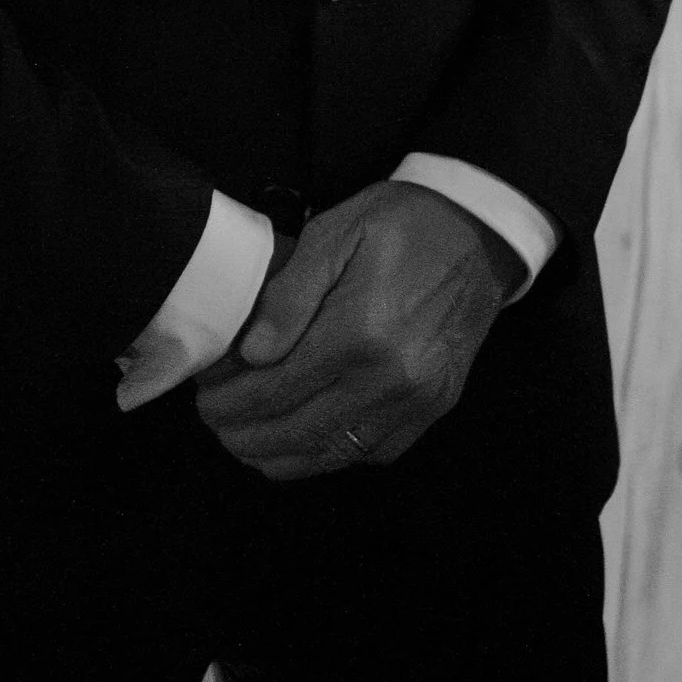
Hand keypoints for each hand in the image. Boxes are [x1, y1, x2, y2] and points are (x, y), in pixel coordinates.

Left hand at [193, 184, 523, 481]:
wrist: (479, 233)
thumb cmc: (400, 225)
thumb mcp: (334, 233)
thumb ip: (289, 295)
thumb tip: (251, 352)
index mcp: (361, 332)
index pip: (275, 388)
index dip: (230, 400)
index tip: (203, 396)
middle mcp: (392, 379)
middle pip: (298, 429)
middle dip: (243, 433)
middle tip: (213, 421)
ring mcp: (418, 401)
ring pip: (333, 452)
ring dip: (280, 454)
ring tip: (242, 442)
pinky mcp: (434, 410)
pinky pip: (371, 453)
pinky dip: (327, 456)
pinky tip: (297, 445)